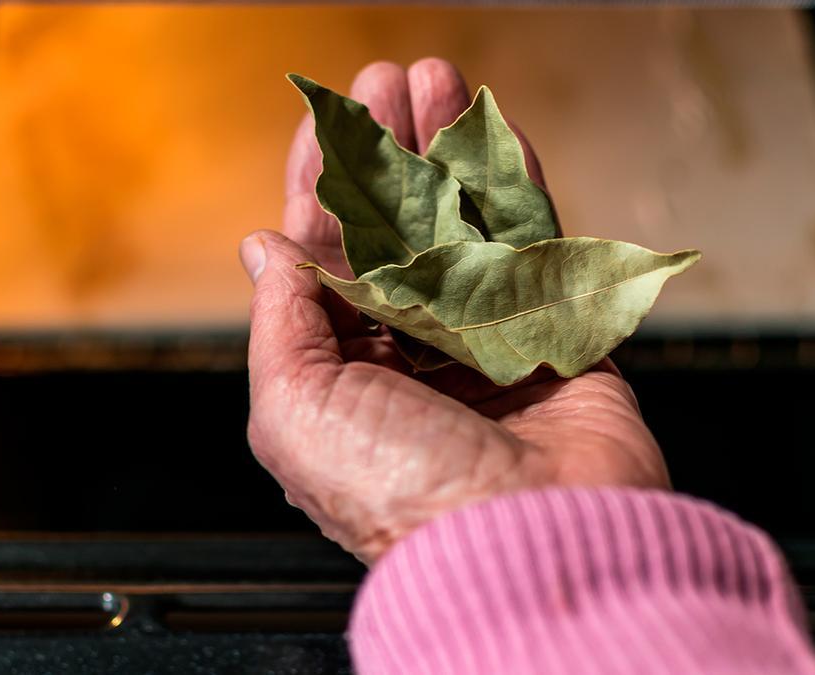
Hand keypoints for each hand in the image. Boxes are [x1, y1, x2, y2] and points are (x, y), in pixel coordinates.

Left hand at [242, 58, 668, 564]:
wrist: (528, 543)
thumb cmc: (400, 493)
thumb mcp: (295, 410)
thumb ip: (279, 321)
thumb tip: (263, 249)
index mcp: (342, 373)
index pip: (326, 256)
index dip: (322, 182)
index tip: (324, 120)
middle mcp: (411, 353)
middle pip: (395, 227)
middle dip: (387, 150)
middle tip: (385, 80)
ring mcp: (484, 338)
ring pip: (460, 221)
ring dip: (446, 149)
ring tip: (436, 80)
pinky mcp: (552, 331)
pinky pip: (531, 240)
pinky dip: (512, 182)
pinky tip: (494, 129)